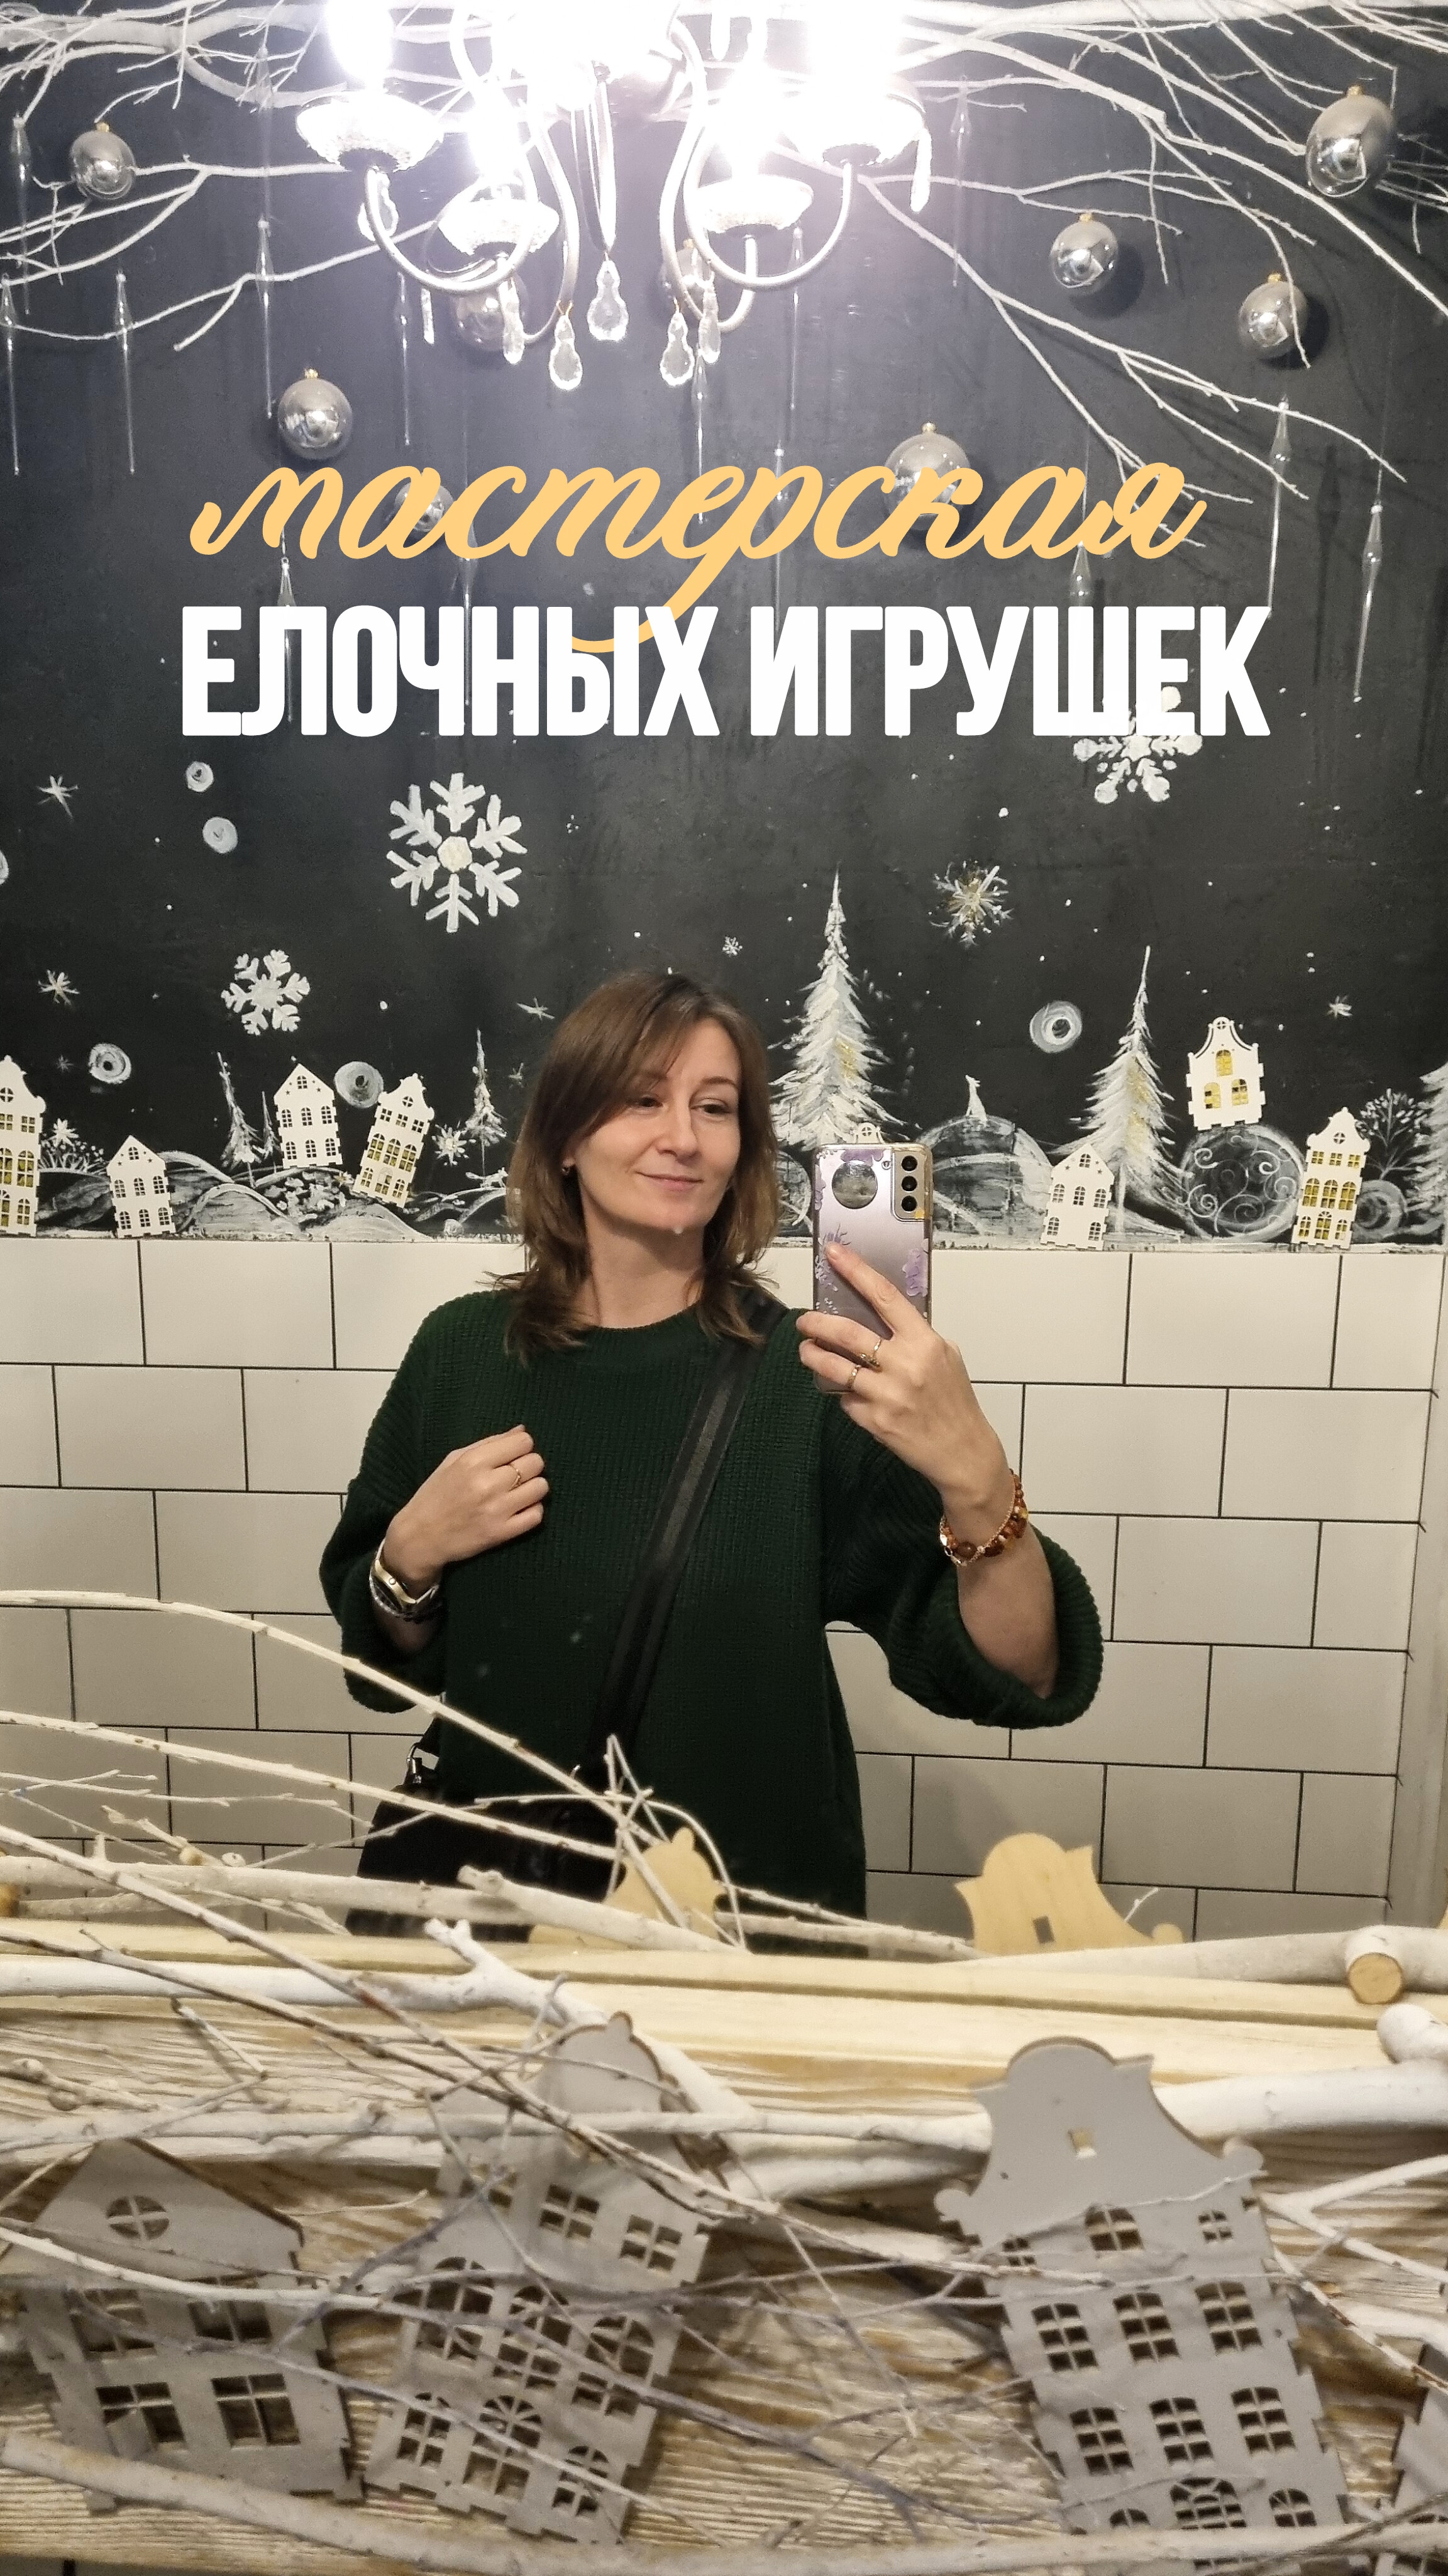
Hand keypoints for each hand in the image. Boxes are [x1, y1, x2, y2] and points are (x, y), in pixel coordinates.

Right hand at [383, 1425, 547, 1587]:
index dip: (522, 1447)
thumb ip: (489, 1443)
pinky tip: (519, 1509)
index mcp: (473, 1461)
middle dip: (529, 1466)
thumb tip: (522, 1430)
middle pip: (535, 1463)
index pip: (524, 1442)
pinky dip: (532, 1510)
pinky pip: (537, 1515)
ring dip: (533, 1488)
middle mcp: (487, 1483)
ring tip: (518, 1492)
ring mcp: (497, 1509)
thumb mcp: (453, 1460)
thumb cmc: (436, 1494)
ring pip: (541, 1488)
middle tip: (516, 1475)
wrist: (420, 1537)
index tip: (513, 1455)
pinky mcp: (502, 1533)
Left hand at [797, 1243, 1013, 1542]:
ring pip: (834, 1367)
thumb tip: (880, 1314)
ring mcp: (887, 1395)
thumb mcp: (946, 1357)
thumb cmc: (955, 1400)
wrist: (963, 1452)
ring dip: (813, 1355)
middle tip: (805, 1320)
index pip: (885, 1296)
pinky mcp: (874, 1421)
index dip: (856, 1271)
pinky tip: (845, 1389)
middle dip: (817, 1322)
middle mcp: (904, 1365)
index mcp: (925, 1342)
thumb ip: (915, 1335)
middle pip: (847, 1333)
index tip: (834, 1254)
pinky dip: (841, 1391)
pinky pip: (845, 1399)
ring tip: (807, 1350)